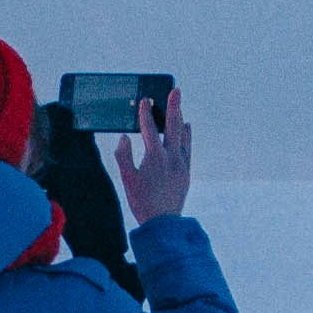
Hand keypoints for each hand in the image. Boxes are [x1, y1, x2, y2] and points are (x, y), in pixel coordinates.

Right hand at [110, 93, 194, 224]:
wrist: (163, 222)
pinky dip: (187, 135)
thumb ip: (124, 156)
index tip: (144, 100)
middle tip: (175, 90)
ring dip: (180, 118)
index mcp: (154, 157)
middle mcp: (171, 157)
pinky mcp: (186, 171)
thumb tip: (124, 138)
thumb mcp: (127, 179)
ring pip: (182, 135)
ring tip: (178, 105)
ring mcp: (181, 163)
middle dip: (173, 106)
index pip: (148, 129)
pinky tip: (187, 127)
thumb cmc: (142, 201)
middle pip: (173, 125)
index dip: (145, 113)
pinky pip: (188, 147)